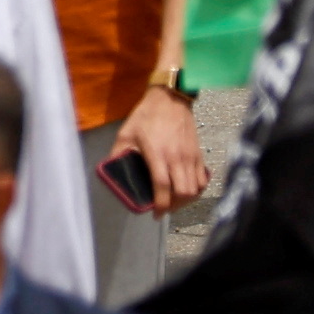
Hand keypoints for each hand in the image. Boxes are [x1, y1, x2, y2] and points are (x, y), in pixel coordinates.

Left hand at [113, 83, 207, 212]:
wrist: (170, 99)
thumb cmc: (146, 115)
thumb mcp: (125, 133)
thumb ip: (118, 153)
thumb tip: (111, 169)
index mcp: (158, 154)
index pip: (163, 187)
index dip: (161, 205)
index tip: (156, 214)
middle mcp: (177, 158)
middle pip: (183, 193)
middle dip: (173, 206)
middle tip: (164, 207)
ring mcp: (190, 156)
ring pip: (195, 189)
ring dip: (186, 200)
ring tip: (174, 200)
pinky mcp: (198, 154)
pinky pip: (202, 179)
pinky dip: (196, 189)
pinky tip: (185, 188)